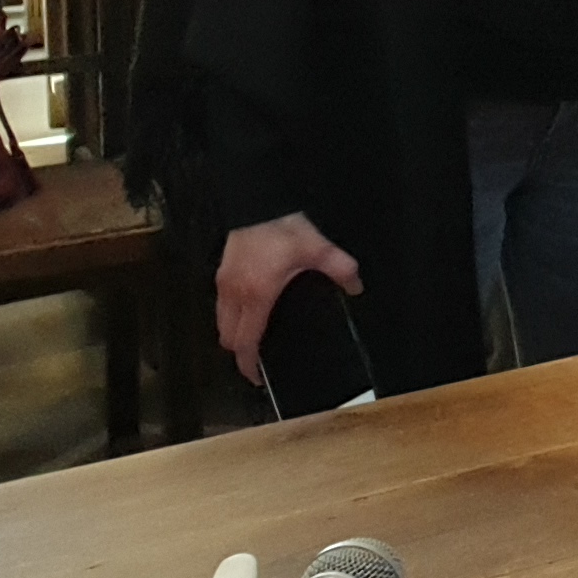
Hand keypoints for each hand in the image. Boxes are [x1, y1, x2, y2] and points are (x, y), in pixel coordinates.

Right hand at [213, 212, 360, 385]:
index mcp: (257, 295)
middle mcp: (235, 292)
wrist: (259, 200)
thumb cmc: (283, 225)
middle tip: (257, 360)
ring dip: (234, 334)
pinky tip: (250, 309)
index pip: (246, 341)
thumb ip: (340, 269)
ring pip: (221, 321)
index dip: (248, 364)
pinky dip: (232, 315)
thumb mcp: (318, 248)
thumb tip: (355, 287)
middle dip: (239, 353)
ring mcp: (225, 282)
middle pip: (228, 337)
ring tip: (253, 338)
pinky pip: (221, 304)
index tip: (256, 377)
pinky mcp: (222, 271)